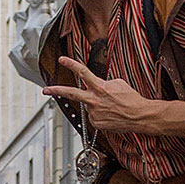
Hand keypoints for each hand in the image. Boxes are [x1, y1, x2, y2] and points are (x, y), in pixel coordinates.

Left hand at [44, 57, 158, 133]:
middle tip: (45, 90)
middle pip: (71, 94)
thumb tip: (96, 86)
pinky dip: (100, 115)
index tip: (62, 60)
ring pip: (89, 106)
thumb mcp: (118, 83)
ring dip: (96, 105)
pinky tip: (111, 115)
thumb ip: (103, 83)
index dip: (71, 64)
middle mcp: (94, 100)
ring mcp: (94, 113)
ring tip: (111, 107)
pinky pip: (94, 116)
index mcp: (100, 87)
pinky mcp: (96, 123)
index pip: (82, 72)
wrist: (140, 116)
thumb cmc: (131, 99)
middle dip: (56, 91)